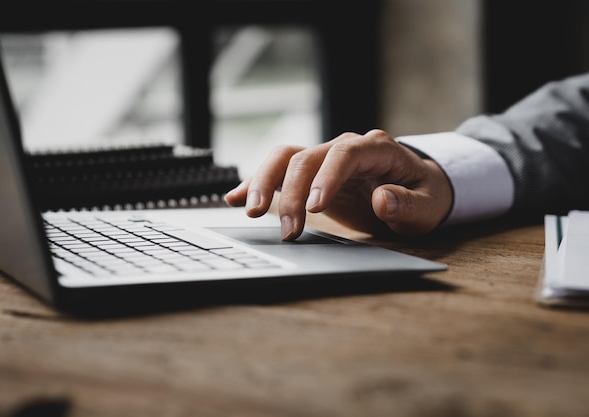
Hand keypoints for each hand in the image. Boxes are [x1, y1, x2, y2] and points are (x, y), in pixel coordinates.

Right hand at [225, 129, 452, 239]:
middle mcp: (345, 147)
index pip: (344, 154)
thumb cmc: (423, 195)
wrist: (415, 188)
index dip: (326, 177)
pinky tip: (235, 199)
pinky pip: (279, 172)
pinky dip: (257, 184)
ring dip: (265, 183)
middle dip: (290, 192)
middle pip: (306, 157)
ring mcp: (325, 158)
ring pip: (285, 159)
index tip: (314, 207)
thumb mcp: (427, 206)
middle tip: (286, 229)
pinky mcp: (311, 174)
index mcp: (376, 149)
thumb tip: (381, 198)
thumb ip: (406, 203)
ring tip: (249, 211)